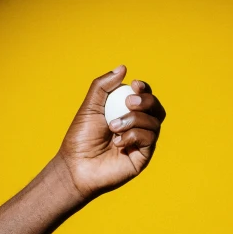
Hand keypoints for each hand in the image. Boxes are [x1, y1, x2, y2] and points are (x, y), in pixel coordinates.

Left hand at [57, 65, 165, 199]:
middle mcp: (138, 127)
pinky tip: (117, 142)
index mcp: (126, 113)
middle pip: (156, 108)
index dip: (144, 89)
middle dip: (146, 101)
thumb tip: (123, 68)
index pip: (145, 96)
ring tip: (113, 127)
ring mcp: (141, 143)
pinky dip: (133, 135)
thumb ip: (104, 86)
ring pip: (154, 122)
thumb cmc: (81, 137)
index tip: (134, 84)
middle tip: (128, 103)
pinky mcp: (143, 157)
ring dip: (134, 120)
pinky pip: (150, 139)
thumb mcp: (90, 106)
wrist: (76, 165)